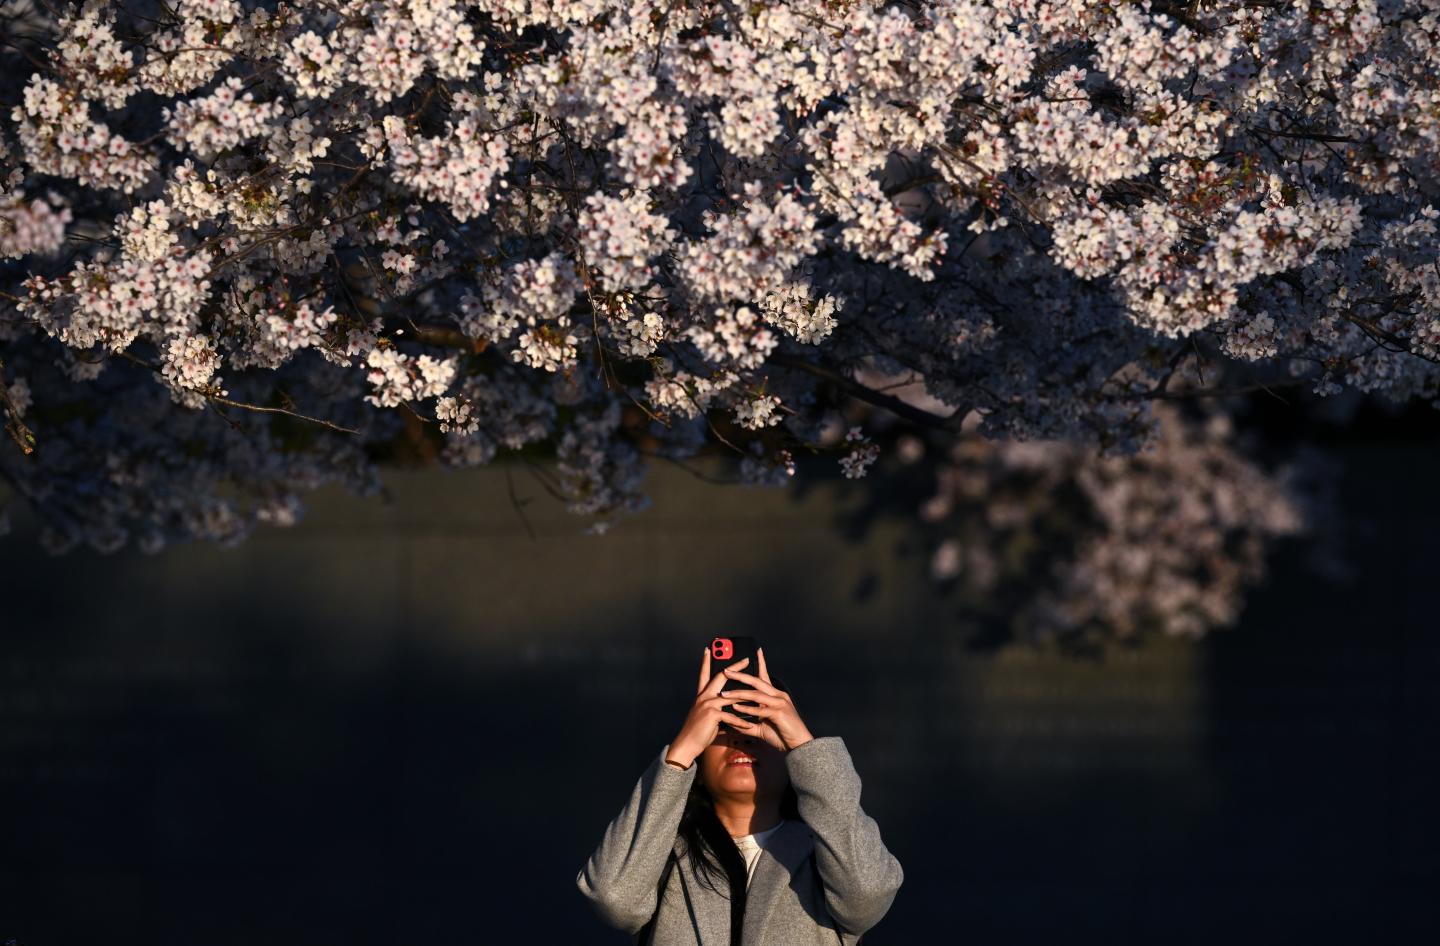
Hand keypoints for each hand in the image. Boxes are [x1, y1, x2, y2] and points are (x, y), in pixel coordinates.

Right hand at [666, 648, 751, 766]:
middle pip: (721, 676)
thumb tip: (727, 703)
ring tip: (760, 695)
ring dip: (746, 696)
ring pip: (731, 696)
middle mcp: (704, 696)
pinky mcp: (712, 715)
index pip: (704, 674)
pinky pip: (731, 716)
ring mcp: (707, 704)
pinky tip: (750, 725)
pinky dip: (741, 721)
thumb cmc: (698, 731)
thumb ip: (714, 706)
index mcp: (702, 694)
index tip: (708, 649)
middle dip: (735, 667)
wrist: (687, 744)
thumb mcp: (705, 714)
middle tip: (746, 659)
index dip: (706, 661)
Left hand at [719, 647, 814, 751]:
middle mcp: (778, 695)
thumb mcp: (761, 728)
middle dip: (740, 675)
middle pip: (757, 681)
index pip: (765, 676)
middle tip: (725, 671)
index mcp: (775, 696)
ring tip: (723, 693)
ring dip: (738, 693)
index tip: (755, 651)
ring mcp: (779, 702)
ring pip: (756, 693)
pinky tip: (736, 707)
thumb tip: (732, 722)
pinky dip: (747, 708)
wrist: (799, 745)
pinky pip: (760, 708)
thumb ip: (747, 724)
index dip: (760, 663)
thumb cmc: (782, 735)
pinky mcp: (779, 712)